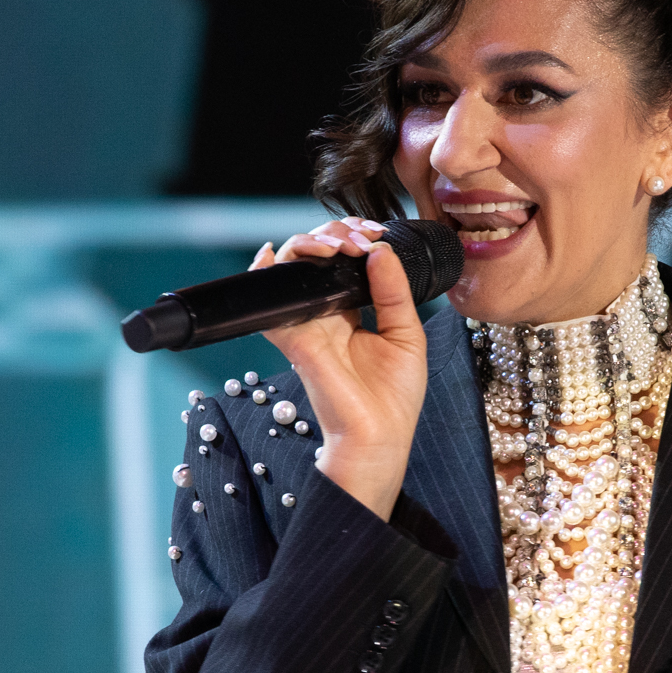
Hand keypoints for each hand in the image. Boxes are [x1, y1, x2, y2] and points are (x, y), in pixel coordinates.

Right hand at [258, 218, 429, 518]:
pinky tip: (273, 257)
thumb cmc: (394, 397)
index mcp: (351, 310)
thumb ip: (394, 290)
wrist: (380, 439)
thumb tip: (381, 249)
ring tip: (336, 247)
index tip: (375, 235)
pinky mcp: (295, 340)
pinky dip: (264, 276)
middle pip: (314, 256)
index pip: (341, 259)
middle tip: (359, 240)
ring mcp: (307, 324)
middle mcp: (324, 313)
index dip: (354, 237)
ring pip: (290, 269)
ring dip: (307, 245)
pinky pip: (269, 304)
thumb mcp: (407, 333)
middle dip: (334, 234)